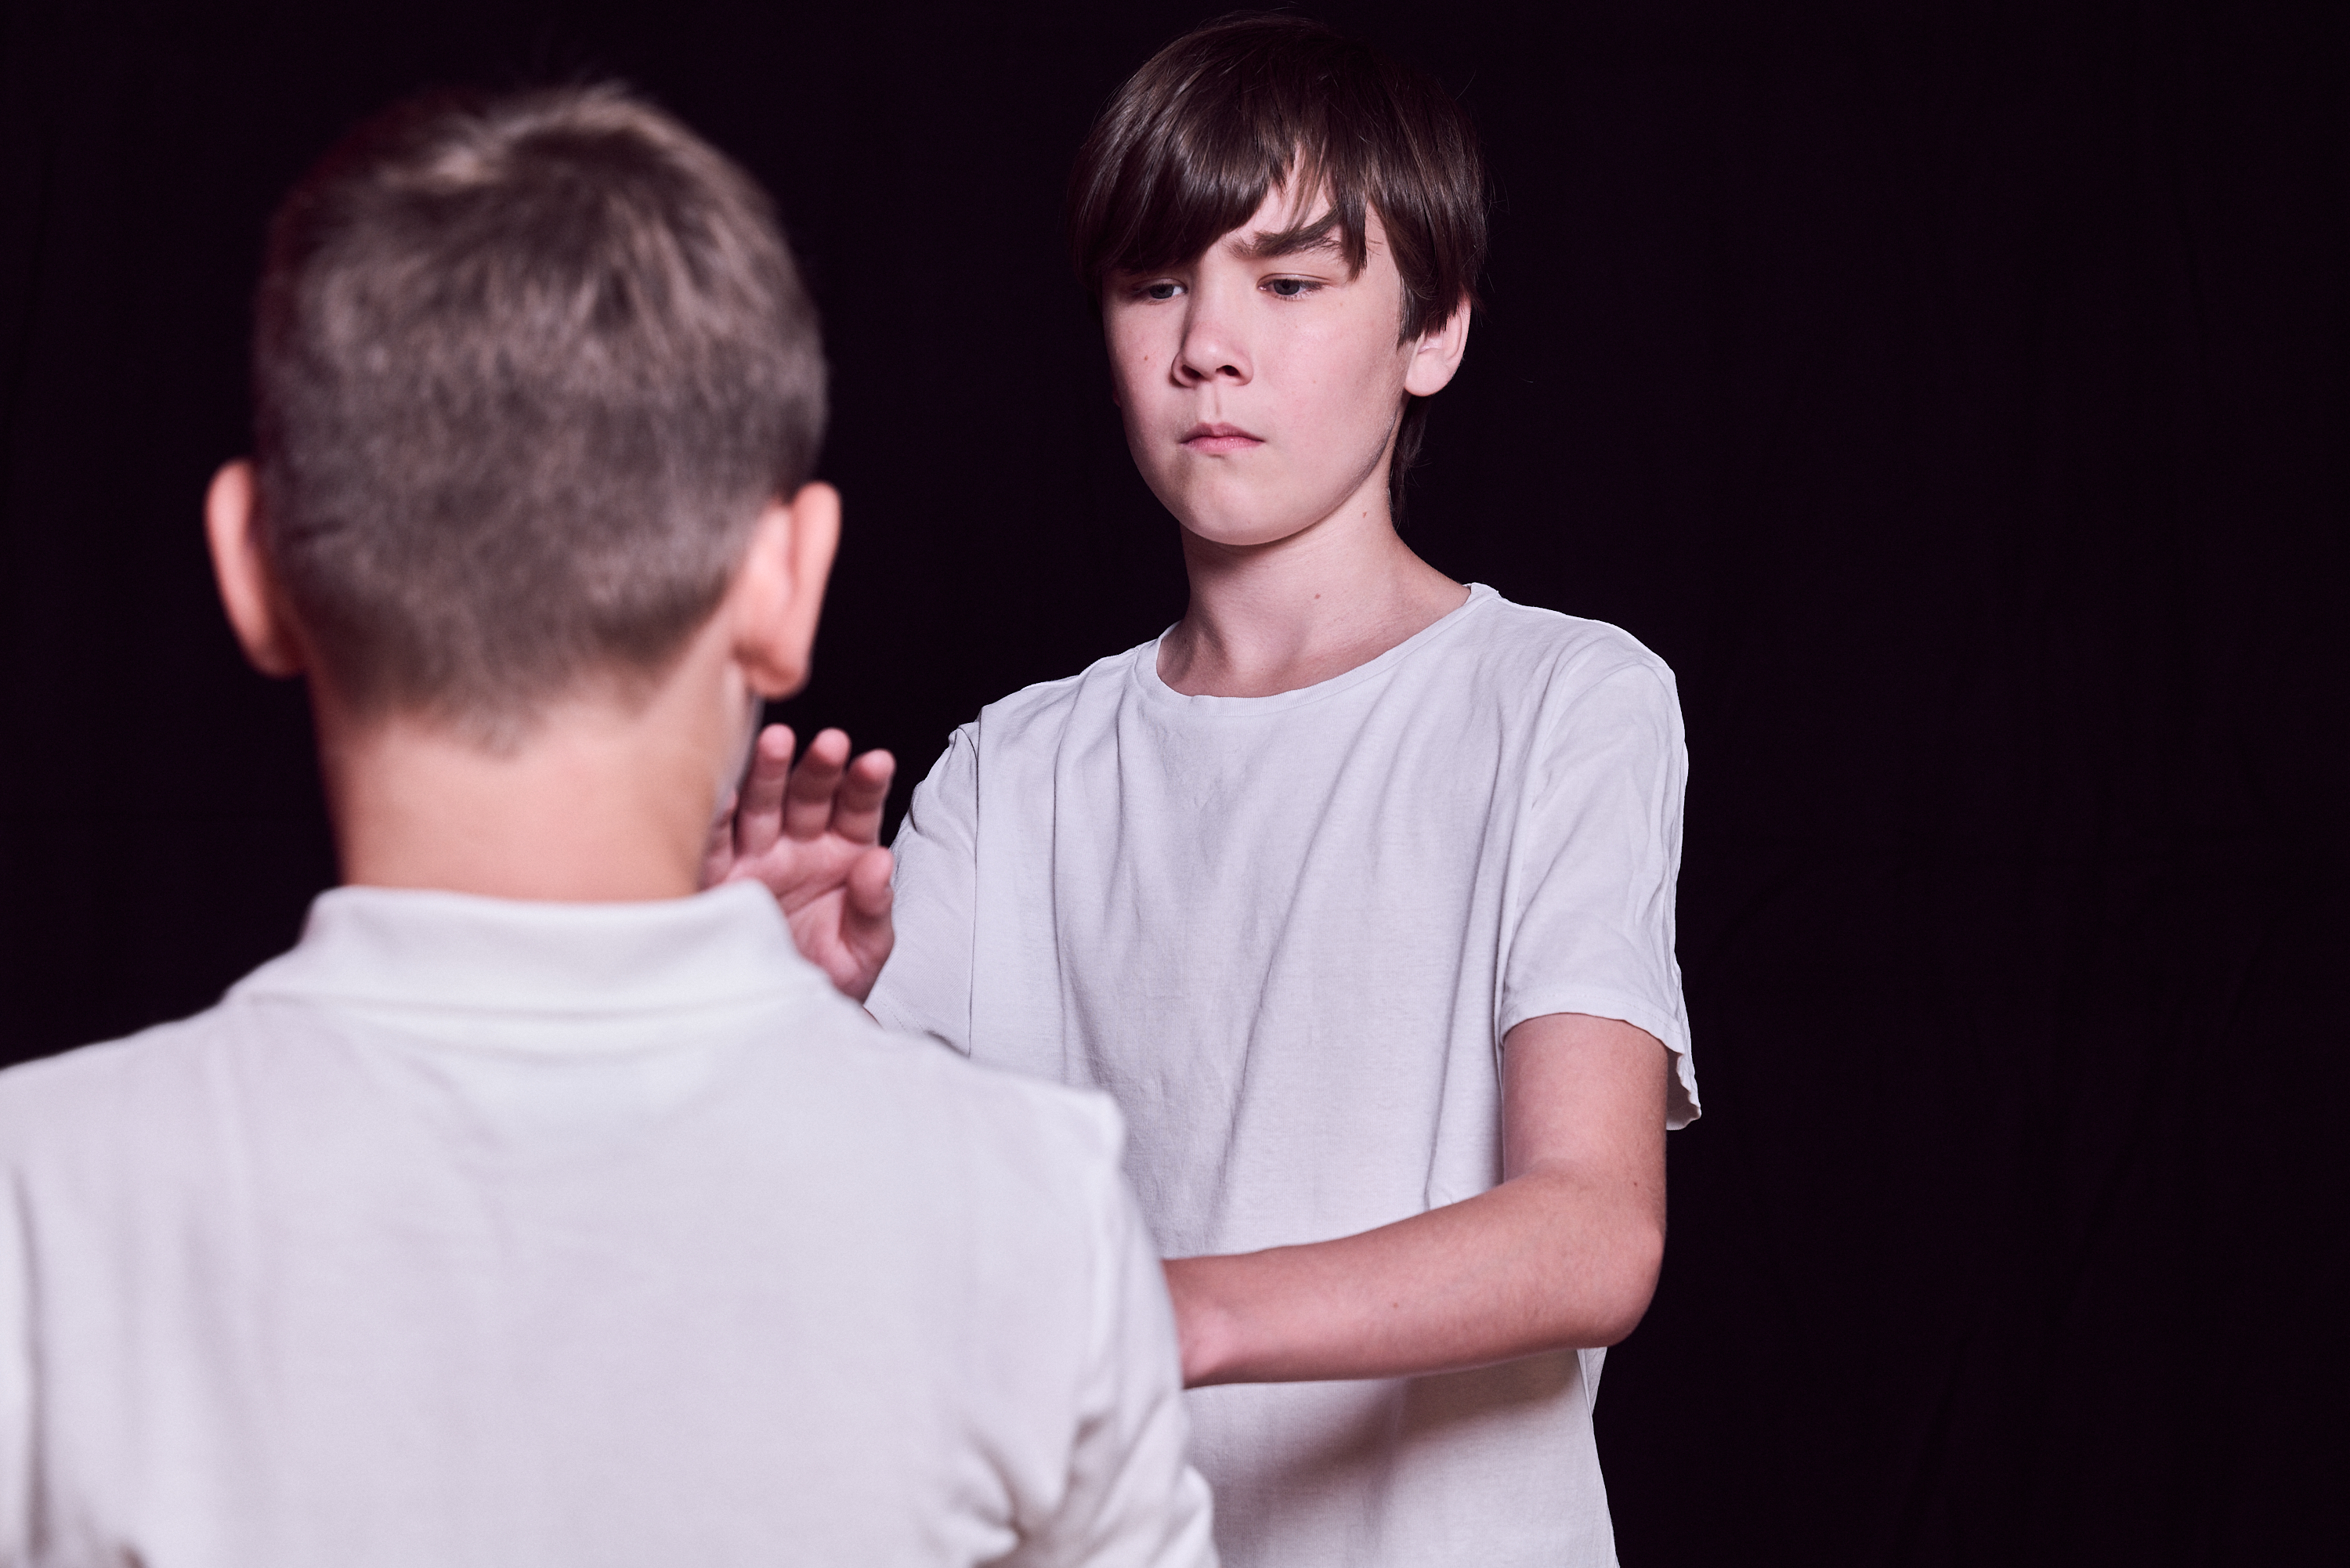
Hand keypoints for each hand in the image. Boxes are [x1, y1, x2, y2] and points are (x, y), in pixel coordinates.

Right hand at [703, 725, 895, 1001]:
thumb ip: (875, 908)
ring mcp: (758, 856)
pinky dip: (719, 817)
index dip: (866, 784)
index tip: (877, 763)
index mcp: (844, 851)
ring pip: (763, 805)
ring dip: (769, 773)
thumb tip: (881, 863)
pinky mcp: (720, 877)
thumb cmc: (828, 974)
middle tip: (831, 743)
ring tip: (777, 742)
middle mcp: (799, 844)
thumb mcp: (864, 951)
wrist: (781, 1018)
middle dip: (819, 768)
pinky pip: (717, 843)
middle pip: (810, 795)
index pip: (858, 807)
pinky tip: (727, 792)